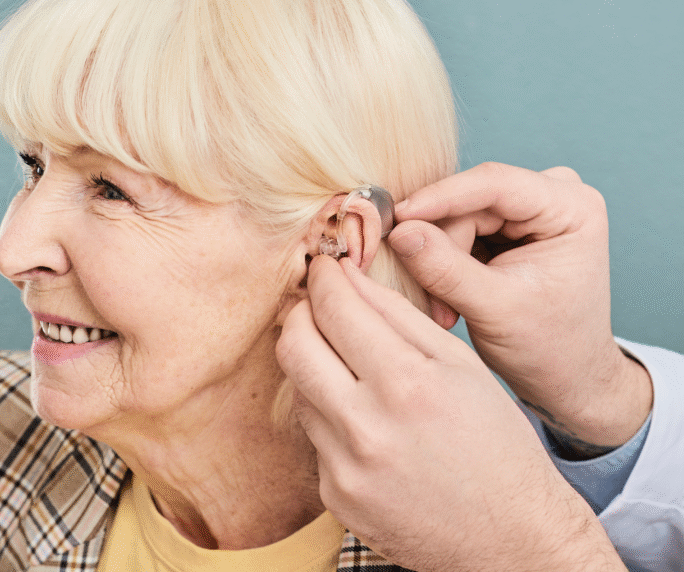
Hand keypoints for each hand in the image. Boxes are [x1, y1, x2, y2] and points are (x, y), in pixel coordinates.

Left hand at [277, 256, 626, 570]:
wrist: (509, 537)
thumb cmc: (495, 443)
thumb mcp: (460, 366)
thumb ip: (399, 315)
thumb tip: (349, 278)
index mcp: (407, 384)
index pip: (336, 309)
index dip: (324, 278)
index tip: (324, 267)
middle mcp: (366, 428)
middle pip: (294, 346)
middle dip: (300, 313)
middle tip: (318, 304)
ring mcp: (344, 468)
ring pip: (298, 389)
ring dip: (315, 365)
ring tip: (350, 364)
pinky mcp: (334, 496)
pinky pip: (313, 437)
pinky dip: (330, 415)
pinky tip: (364, 419)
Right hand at [390, 163, 651, 454]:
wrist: (564, 376)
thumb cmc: (550, 347)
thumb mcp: (496, 310)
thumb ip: (446, 270)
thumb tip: (399, 232)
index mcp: (572, 208)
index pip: (496, 184)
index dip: (441, 197)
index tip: (398, 217)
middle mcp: (553, 197)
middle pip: (470, 202)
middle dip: (440, 246)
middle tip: (430, 298)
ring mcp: (528, 210)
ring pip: (456, 216)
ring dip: (439, 260)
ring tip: (444, 308)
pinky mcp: (506, 226)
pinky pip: (455, 229)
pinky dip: (442, 262)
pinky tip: (447, 297)